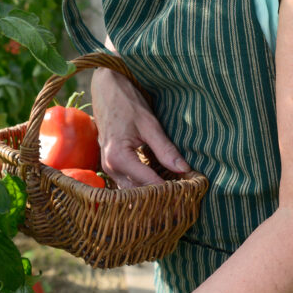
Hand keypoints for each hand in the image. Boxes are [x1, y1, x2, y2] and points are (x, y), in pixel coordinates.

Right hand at [91, 67, 189, 187]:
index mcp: (119, 157)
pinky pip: (126, 185)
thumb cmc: (126, 103)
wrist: (105, 90)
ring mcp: (108, 168)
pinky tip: (158, 188)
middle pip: (137, 194)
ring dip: (149, 196)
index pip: (148, 183)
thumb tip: (184, 169)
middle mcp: (110, 167)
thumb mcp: (150, 125)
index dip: (169, 192)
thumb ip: (165, 149)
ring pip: (130, 193)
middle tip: (182, 202)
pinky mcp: (110, 166)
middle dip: (159, 199)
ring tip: (172, 198)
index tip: (186, 196)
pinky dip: (141, 189)